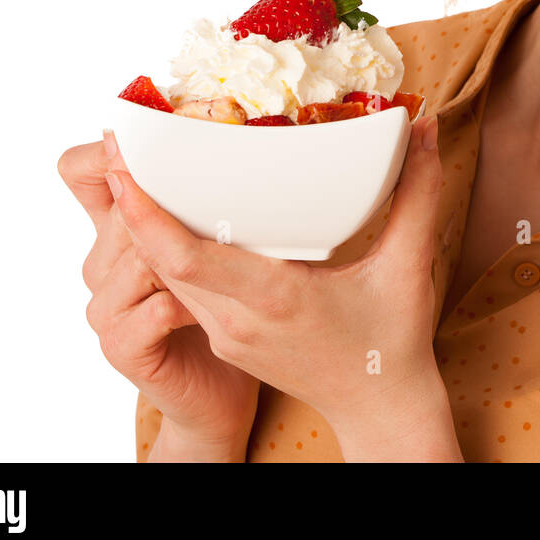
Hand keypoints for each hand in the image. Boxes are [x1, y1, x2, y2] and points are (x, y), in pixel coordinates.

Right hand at [58, 133, 259, 453]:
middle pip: (122, 207)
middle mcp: (101, 263)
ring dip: (190, 258)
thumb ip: (210, 193)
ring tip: (230, 269)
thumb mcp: (211, 240)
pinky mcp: (121, 346)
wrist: (220, 390)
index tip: (154, 140)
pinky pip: (154, 308)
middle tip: (227, 215)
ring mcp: (106, 306)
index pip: (79, 170)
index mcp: (117, 229)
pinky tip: (213, 310)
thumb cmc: (223, 306)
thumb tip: (250, 135)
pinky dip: (190, 305)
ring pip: (141, 254)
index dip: (105, 152)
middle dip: (175, 205)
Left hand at [104, 114, 448, 433]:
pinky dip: (166, 250)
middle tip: (116, 144)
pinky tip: (168, 215)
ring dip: (143, 226)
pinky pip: (182, 287)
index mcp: (275, 299)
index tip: (120, 164)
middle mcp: (237, 319)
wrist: (379, 409)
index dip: (144, 212)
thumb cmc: (393, 341)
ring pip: (166, 274)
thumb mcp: (411, 265)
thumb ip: (418, 193)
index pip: (184, 257)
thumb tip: (424, 129)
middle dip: (131, 202)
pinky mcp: (226, 336)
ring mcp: (227, 332)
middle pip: (159, 260)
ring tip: (134, 168)